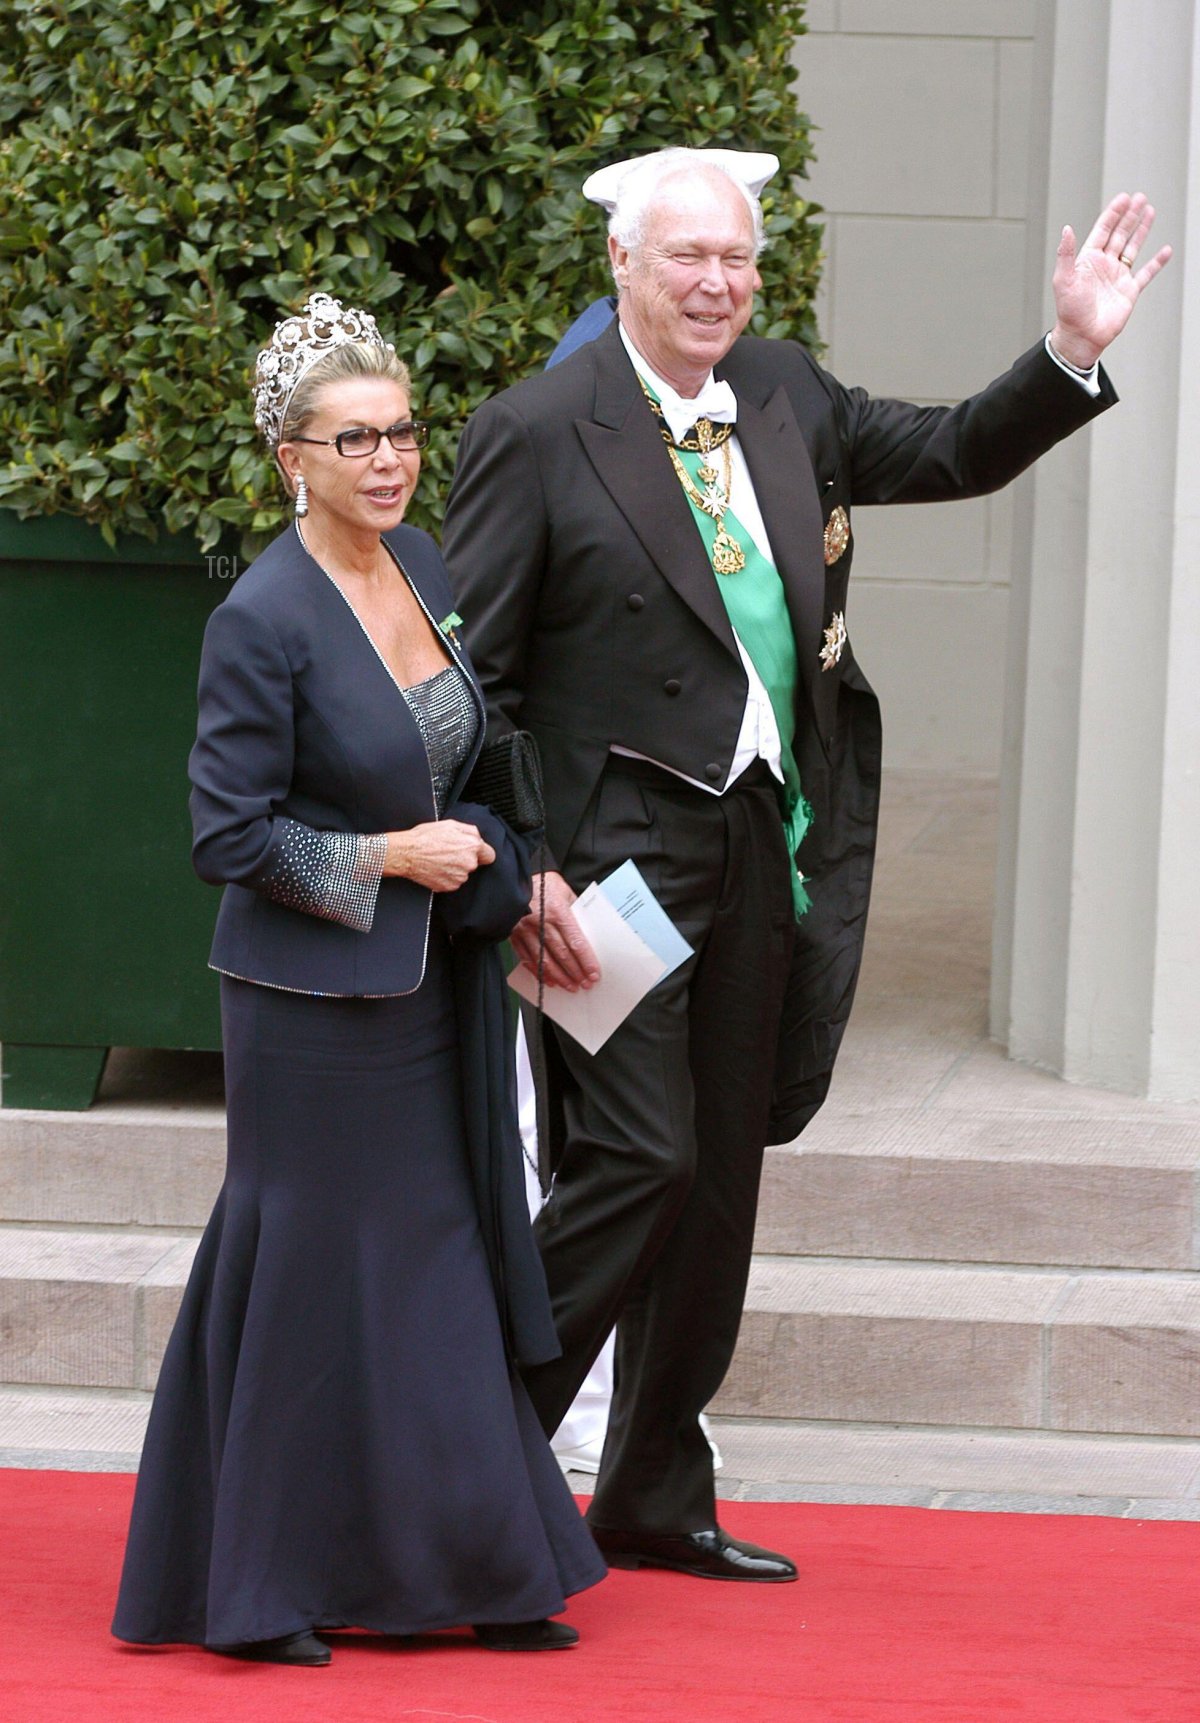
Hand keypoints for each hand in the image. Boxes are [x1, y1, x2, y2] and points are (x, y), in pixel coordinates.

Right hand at [384, 820, 495, 891]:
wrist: (407, 853)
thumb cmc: (425, 837)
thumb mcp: (450, 824)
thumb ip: (470, 831)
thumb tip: (478, 838)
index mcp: (472, 846)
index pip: (489, 856)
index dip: (481, 853)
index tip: (475, 853)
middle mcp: (469, 864)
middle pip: (474, 864)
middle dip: (464, 859)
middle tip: (448, 852)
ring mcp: (459, 877)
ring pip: (462, 874)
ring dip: (455, 869)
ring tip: (439, 860)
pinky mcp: (449, 887)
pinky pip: (452, 882)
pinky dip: (446, 877)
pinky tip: (436, 868)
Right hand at [511, 871, 600, 991]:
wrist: (516, 878)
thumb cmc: (545, 884)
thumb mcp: (566, 893)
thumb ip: (576, 912)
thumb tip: (590, 932)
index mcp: (557, 911)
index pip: (576, 942)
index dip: (586, 961)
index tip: (594, 974)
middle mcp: (541, 922)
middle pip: (562, 954)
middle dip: (575, 972)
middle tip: (585, 984)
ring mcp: (526, 931)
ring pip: (544, 960)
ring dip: (559, 977)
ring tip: (569, 986)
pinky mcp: (514, 935)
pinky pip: (527, 958)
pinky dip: (538, 972)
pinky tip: (548, 980)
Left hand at [1049, 191, 1171, 368]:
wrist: (1082, 337)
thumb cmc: (1069, 312)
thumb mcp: (1063, 279)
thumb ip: (1066, 253)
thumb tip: (1067, 229)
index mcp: (1088, 259)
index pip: (1103, 230)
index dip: (1113, 214)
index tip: (1123, 199)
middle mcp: (1104, 265)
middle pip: (1120, 234)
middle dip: (1130, 216)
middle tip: (1140, 198)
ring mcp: (1118, 276)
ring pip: (1133, 247)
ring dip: (1141, 230)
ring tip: (1150, 211)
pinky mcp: (1129, 291)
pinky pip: (1146, 273)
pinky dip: (1156, 263)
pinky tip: (1165, 251)